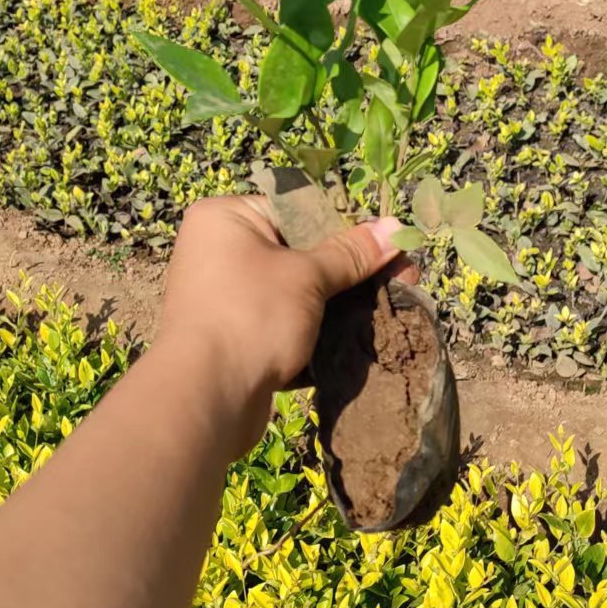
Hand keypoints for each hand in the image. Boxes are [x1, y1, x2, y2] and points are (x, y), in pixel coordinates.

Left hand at [154, 196, 411, 454]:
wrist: (204, 400)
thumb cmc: (252, 316)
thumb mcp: (308, 277)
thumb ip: (351, 253)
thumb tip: (395, 226)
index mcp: (226, 218)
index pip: (296, 208)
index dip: (345, 226)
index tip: (388, 244)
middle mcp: (219, 250)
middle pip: (299, 251)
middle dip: (348, 269)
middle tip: (402, 278)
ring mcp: (226, 296)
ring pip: (296, 291)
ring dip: (336, 303)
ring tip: (388, 308)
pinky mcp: (237, 336)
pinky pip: (284, 322)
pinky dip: (315, 330)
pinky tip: (358, 338)